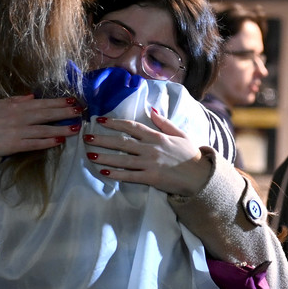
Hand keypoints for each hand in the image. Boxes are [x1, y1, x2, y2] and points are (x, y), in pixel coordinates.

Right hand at [0, 95, 83, 158]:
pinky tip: (59, 141)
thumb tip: (32, 96)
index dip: (58, 102)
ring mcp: (17, 131)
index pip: (41, 103)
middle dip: (64, 112)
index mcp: (15, 105)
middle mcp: (19, 116)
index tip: (72, 101)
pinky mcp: (14, 145)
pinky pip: (34, 143)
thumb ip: (16, 100)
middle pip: (46, 113)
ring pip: (44, 129)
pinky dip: (47, 142)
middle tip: (80, 111)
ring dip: (61, 128)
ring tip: (76, 128)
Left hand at [82, 108, 210, 195]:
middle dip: (103, 139)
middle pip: (122, 142)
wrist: (200, 176)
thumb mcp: (180, 134)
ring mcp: (149, 164)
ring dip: (105, 157)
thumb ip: (164, 123)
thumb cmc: (191, 155)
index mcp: (157, 136)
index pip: (131, 126)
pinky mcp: (151, 178)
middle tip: (87, 137)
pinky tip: (104, 173)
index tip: (100, 120)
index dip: (114, 123)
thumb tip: (151, 110)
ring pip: (122, 159)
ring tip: (90, 155)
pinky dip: (116, 174)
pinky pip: (130, 176)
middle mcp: (150, 148)